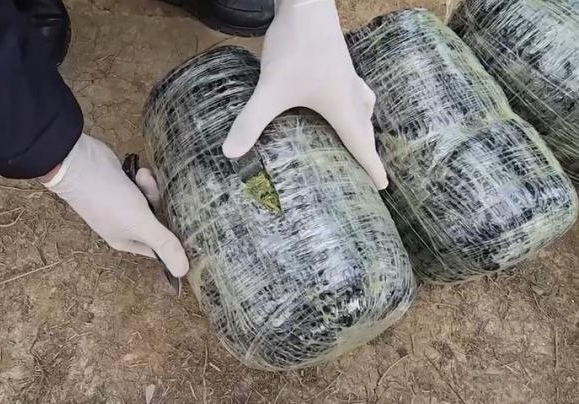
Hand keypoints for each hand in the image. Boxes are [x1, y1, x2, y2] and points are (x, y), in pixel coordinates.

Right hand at [42, 134, 188, 275]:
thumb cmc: (109, 199)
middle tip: (162, 196)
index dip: (175, 241)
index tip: (193, 230)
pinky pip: (143, 184)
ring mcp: (123, 203)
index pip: (158, 248)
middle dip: (162, 207)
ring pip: (152, 200)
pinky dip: (144, 178)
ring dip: (152, 189)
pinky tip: (139, 172)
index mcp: (126, 241)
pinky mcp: (123, 184)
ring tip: (143, 179)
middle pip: (158, 221)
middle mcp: (124, 225)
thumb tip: (183, 272)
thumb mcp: (140, 223)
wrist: (78, 164)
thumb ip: (163, 244)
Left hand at [222, 0, 387, 189]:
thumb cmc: (295, 47)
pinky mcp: (338, 62)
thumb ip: (251, 121)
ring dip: (363, 124)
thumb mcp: (270, 88)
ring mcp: (347, 75)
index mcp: (342, 107)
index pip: (361, 145)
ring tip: (357, 135)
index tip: (383, 187)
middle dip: (368, 150)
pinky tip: (337, 99)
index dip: (372, 168)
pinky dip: (354, 103)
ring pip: (363, 106)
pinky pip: (354, 90)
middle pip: (365, 128)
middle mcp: (350, 93)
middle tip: (371, 169)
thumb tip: (230, 153)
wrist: (307, 3)